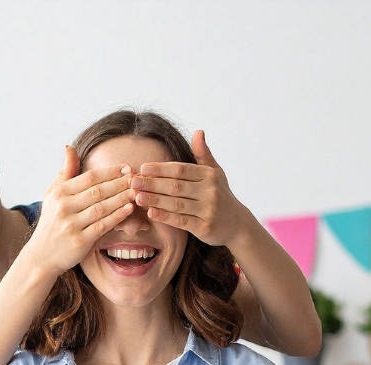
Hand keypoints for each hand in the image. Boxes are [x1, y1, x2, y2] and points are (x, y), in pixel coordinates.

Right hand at [25, 147, 136, 277]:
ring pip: (102, 207)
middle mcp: (64, 207)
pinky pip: (103, 225)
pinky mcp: (80, 241)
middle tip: (137, 178)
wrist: (42, 255)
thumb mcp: (52, 194)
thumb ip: (65, 172)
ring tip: (137, 192)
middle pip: (98, 191)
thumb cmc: (51, 222)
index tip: (127, 167)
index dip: (110, 171)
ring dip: (122, 198)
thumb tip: (70, 147)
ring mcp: (72, 224)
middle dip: (120, 183)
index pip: (89, 177)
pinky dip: (117, 216)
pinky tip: (129, 209)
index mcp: (59, 193)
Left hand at [131, 130, 248, 246]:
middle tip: (133, 182)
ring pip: (176, 204)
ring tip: (136, 196)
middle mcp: (210, 192)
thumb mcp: (215, 173)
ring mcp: (208, 210)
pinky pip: (181, 221)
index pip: (180, 170)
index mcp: (209, 175)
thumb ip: (203, 154)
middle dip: (152, 183)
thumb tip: (198, 131)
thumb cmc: (221, 195)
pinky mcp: (205, 228)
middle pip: (175, 186)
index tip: (142, 168)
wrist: (238, 224)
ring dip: (154, 200)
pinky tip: (151, 213)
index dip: (160, 169)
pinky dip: (165, 217)